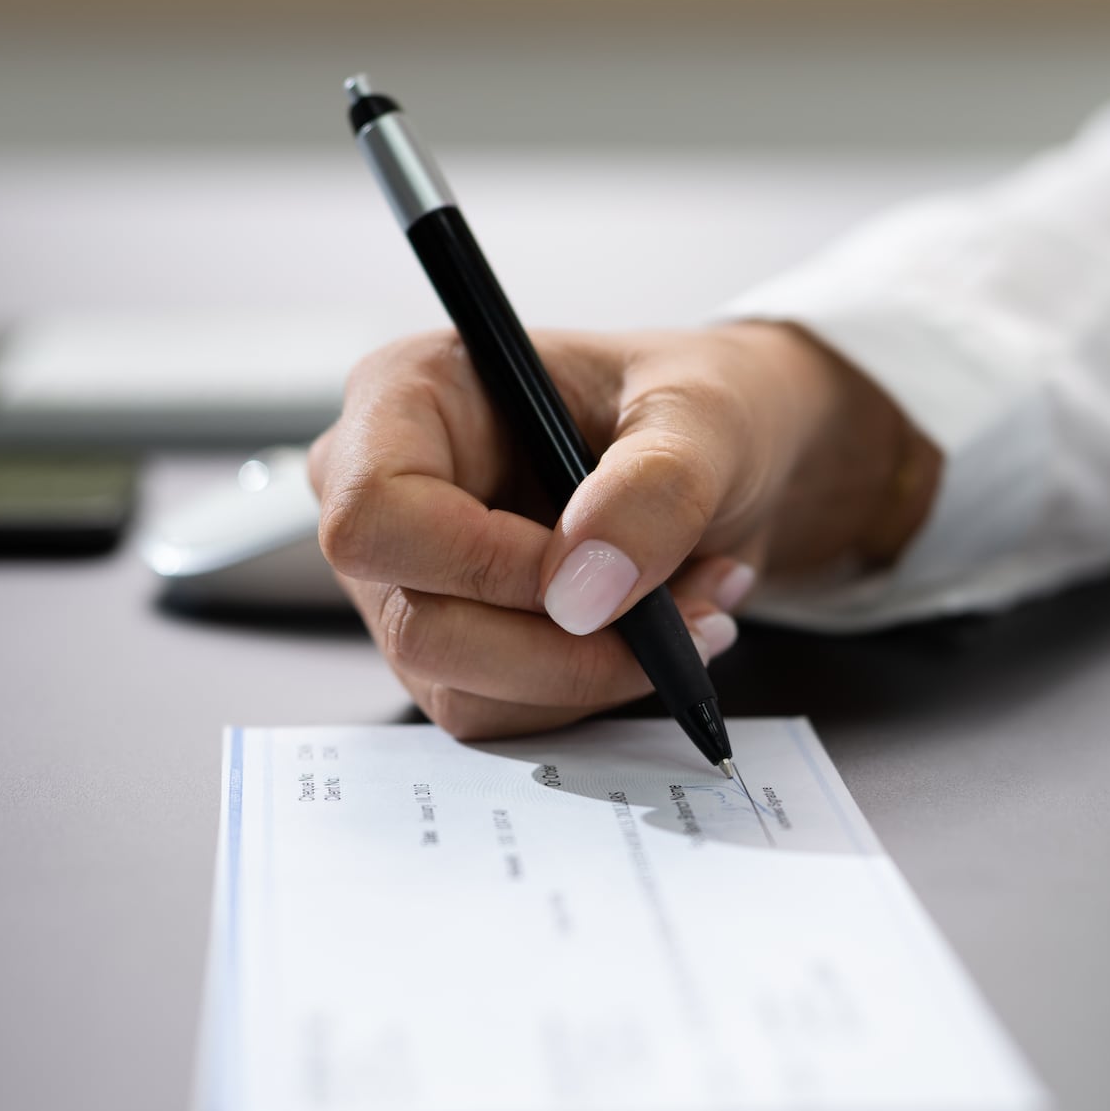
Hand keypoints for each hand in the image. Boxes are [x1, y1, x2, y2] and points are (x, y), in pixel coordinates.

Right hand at [310, 323, 935, 738]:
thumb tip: (583, 591)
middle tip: (686, 613)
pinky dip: (589, 690)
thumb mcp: (707, 418)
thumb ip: (655, 488)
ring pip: (460, 686)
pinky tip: (652, 633)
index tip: (592, 575)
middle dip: (564, 644)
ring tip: (689, 607)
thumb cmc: (701, 406)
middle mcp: (384, 494)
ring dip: (593, 672)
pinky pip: (498, 714)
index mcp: (409, 396)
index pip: (373, 516)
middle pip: (416, 623)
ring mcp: (406, 581)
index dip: (479, 565)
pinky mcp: (449, 648)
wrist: (736, 460)